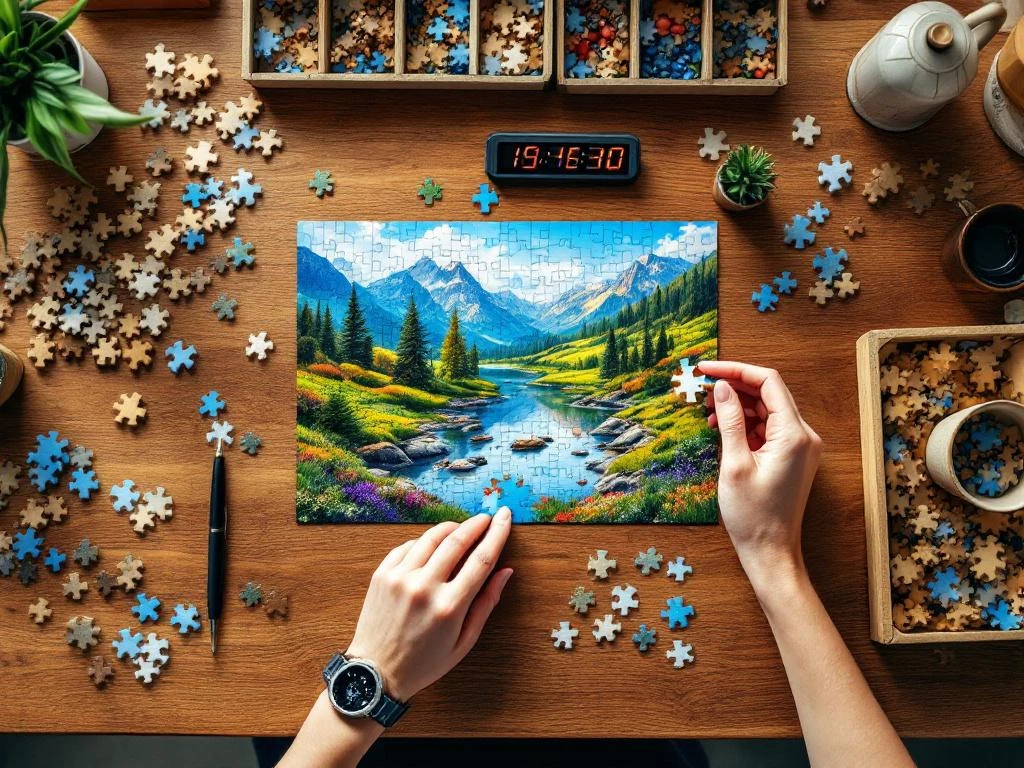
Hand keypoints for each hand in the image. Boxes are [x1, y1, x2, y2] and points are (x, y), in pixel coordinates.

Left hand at [344, 508, 513, 701]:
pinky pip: (407, 546)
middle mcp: (424, 588)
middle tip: (487, 516)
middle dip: (476, 524)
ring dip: (451, 527)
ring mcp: (400, 578)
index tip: (505, 518)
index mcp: (449, 607)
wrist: (376, 673)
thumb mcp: (464, 642)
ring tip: (461, 528)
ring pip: (431, 537)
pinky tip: (432, 546)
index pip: (481, 559)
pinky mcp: (382, 575)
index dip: (497, 534)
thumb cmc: (424, 663)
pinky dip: (424, 541)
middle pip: (457, 541)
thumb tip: (505, 571)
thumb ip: (486, 604)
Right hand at [697, 361, 821, 590]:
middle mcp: (804, 436)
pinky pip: (769, 427)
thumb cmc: (753, 515)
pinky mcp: (792, 457)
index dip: (735, 370)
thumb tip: (721, 388)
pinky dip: (746, 423)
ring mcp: (800, 446)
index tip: (706, 369)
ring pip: (768, 409)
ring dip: (738, 404)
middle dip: (735, 386)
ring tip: (707, 409)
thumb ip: (729, 421)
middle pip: (769, 393)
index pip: (768, 382)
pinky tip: (721, 426)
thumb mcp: (734, 464)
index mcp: (794, 435)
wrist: (771, 552)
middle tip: (702, 387)